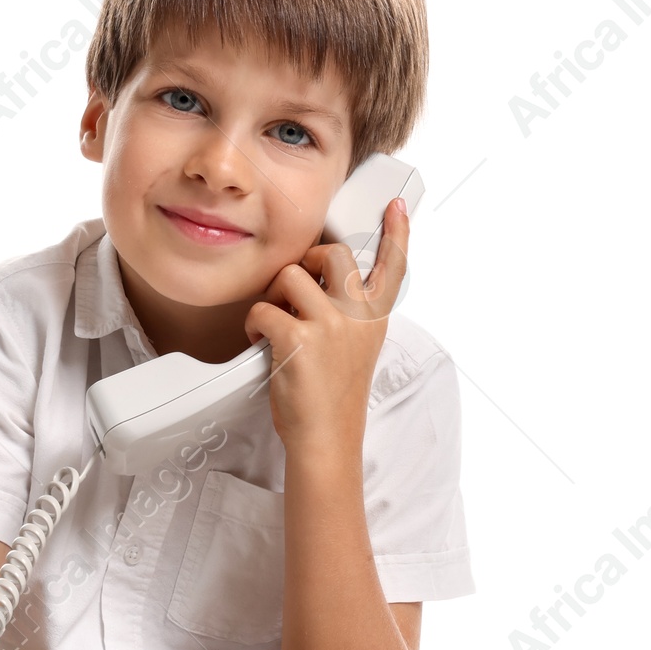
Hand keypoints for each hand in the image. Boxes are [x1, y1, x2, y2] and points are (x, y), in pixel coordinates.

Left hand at [244, 196, 408, 457]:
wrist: (325, 441)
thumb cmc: (332, 401)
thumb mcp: (353, 352)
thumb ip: (347, 318)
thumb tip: (317, 285)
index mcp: (375, 320)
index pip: (393, 267)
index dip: (397, 233)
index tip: (396, 207)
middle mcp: (358, 317)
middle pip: (333, 254)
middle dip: (306, 260)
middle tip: (292, 288)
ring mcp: (331, 326)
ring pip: (291, 274)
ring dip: (272, 294)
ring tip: (272, 323)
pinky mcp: (299, 339)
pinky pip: (263, 308)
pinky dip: (253, 323)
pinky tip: (259, 341)